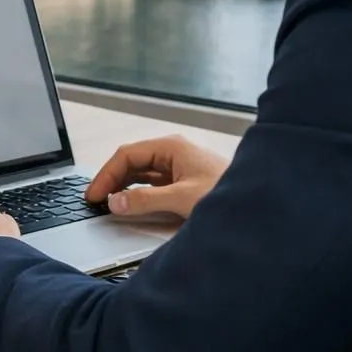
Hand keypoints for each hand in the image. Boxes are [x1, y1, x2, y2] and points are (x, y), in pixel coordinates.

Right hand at [85, 135, 229, 220]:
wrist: (257, 202)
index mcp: (171, 147)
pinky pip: (152, 183)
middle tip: (94, 201)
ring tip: (107, 203)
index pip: (127, 155)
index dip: (106, 175)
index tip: (94, 195)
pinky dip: (137, 192)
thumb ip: (145, 201)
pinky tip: (130, 203)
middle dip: (111, 179)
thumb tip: (115, 202)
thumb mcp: (182, 199)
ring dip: (123, 186)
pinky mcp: (184, 180)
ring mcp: (178, 166)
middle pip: (132, 162)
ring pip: (141, 173)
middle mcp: (173, 152)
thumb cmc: (225, 194)